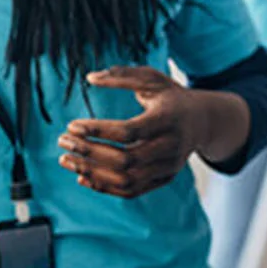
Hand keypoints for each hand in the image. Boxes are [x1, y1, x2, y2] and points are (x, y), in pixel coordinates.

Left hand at [58, 66, 205, 198]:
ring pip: (126, 180)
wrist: (203, 121)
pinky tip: (83, 177)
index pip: (130, 132)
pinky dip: (105, 187)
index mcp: (169, 118)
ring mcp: (169, 167)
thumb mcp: (151, 78)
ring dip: (92, 172)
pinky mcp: (164, 179)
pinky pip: (132, 191)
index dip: (98, 131)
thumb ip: (121, 76)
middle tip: (62, 141)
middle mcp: (172, 146)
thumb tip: (90, 78)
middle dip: (89, 153)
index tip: (72, 125)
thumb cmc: (170, 96)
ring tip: (66, 160)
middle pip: (126, 159)